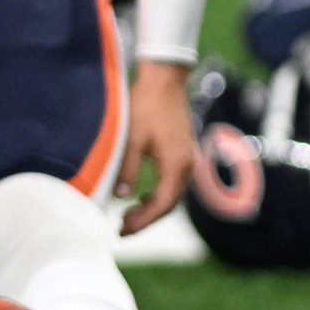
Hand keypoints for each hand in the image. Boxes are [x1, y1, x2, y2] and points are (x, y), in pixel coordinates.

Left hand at [116, 61, 195, 234]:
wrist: (163, 80)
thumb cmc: (145, 105)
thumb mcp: (130, 138)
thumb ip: (127, 169)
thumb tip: (121, 197)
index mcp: (176, 163)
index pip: (161, 204)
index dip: (142, 221)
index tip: (122, 230)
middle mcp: (187, 164)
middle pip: (169, 204)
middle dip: (146, 220)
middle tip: (122, 229)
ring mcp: (188, 158)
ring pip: (172, 194)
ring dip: (152, 209)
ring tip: (128, 217)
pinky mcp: (183, 152)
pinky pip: (173, 183)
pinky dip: (158, 195)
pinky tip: (141, 197)